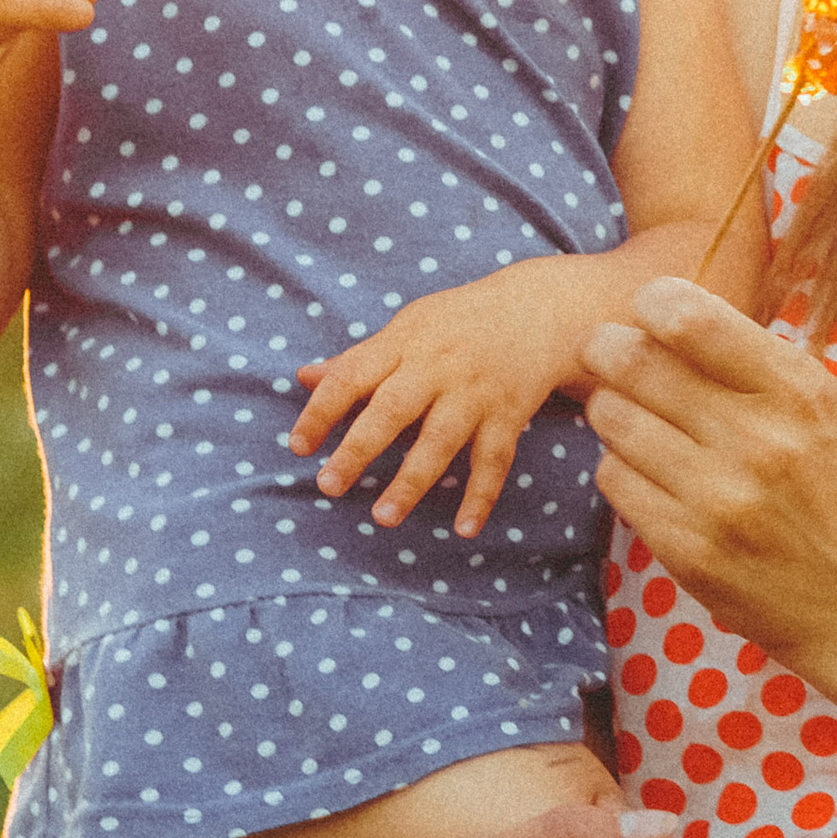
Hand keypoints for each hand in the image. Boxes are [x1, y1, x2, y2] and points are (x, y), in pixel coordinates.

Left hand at [292, 256, 596, 535]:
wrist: (538, 309)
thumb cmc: (460, 321)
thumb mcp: (407, 327)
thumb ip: (358, 358)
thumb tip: (304, 377)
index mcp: (404, 344)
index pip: (352, 377)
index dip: (321, 411)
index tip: (298, 446)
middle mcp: (437, 368)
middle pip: (392, 410)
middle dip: (358, 450)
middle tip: (328, 486)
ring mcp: (475, 392)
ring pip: (440, 441)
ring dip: (411, 482)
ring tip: (383, 518)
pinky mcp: (509, 414)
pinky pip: (494, 460)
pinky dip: (481, 495)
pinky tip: (465, 528)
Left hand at [582, 276, 836, 684]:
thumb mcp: (833, 411)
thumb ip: (762, 362)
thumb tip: (671, 313)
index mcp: (801, 393)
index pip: (691, 316)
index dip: (653, 303)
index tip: (650, 314)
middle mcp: (759, 440)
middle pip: (635, 360)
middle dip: (608, 348)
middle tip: (606, 351)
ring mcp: (719, 498)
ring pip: (613, 418)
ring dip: (612, 408)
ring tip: (632, 416)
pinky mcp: (687, 548)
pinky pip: (614, 478)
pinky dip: (621, 466)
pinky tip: (648, 472)